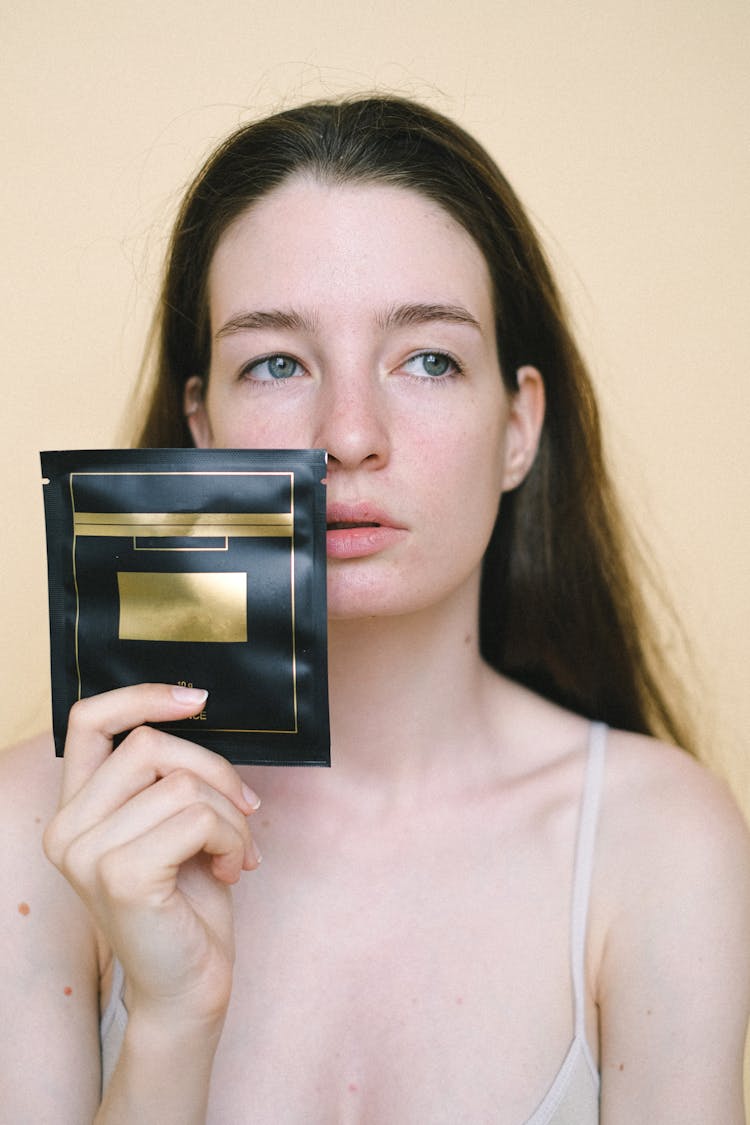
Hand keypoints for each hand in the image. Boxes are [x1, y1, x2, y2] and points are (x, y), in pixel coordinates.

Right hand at [43, 683, 261, 1031]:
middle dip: (214, 772)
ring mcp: (87, 853)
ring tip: (236, 852)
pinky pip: (199, 818)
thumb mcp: (172, 823)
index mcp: (75, 809)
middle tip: (244, 813)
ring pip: (182, 784)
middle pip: (149, 745)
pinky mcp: (121, 876)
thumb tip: (195, 708)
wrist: (189, 987)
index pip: (88, 720)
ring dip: (231, 816)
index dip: (142, 696)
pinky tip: (231, 870)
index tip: (196, 699)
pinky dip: (233, 838)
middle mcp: (66, 828)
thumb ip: (165, 774)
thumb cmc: (187, 902)